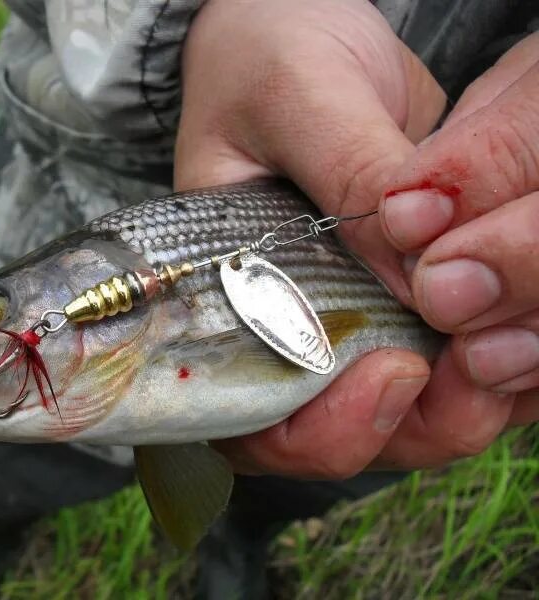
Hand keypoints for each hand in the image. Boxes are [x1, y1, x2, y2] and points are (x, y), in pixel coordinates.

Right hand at [174, 0, 533, 477]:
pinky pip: (434, 358)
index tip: (391, 372)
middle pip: (330, 436)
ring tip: (505, 348)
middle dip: (406, 425)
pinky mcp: (387, 294)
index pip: (249, 418)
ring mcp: (332, 316)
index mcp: (215, 299)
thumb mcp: (297, 99)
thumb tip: (424, 274)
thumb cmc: (261, 55)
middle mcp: (271, 325)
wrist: (294, 31)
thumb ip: (352, 179)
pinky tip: (515, 326)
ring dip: (455, 405)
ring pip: (391, 413)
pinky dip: (482, 361)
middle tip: (470, 370)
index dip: (318, 426)